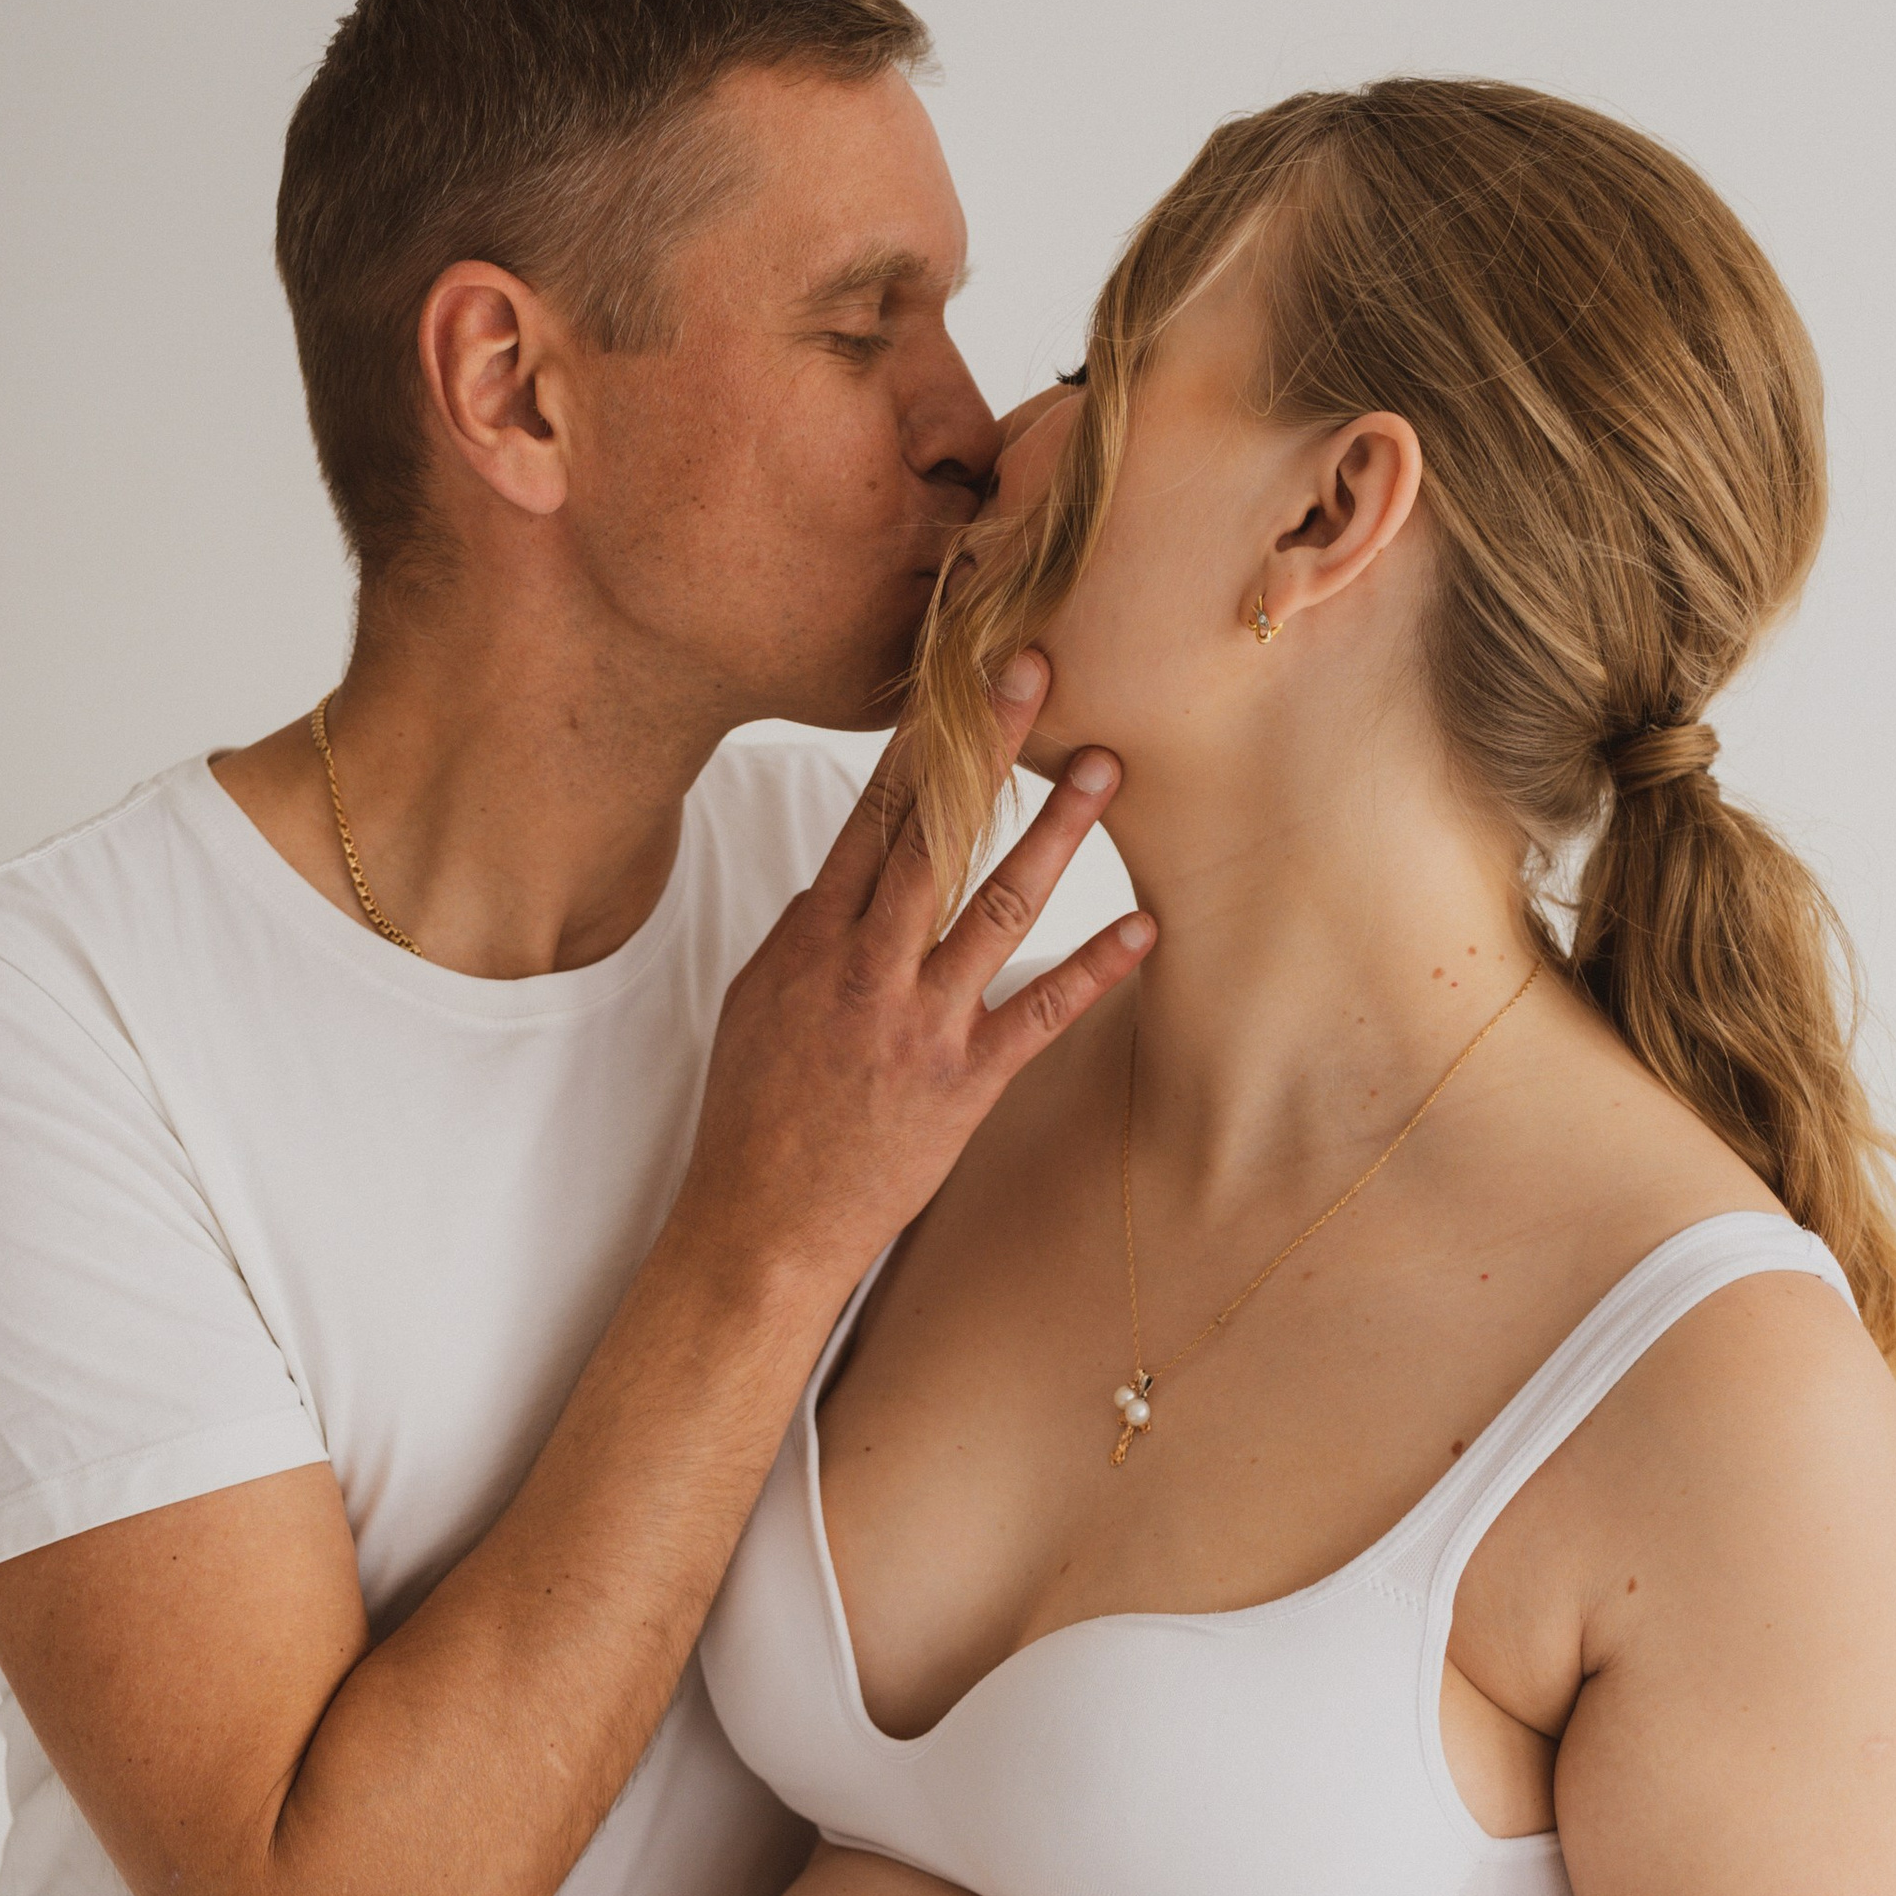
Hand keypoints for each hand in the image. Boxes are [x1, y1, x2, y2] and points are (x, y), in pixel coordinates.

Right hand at [676, 648, 1150, 1296]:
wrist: (760, 1226)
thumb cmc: (753, 1118)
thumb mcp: (755, 1005)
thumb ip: (807, 936)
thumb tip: (845, 881)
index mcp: (810, 940)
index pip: (868, 816)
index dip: (916, 740)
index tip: (953, 672)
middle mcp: (866, 968)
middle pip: (934, 833)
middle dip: (985, 745)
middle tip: (1033, 669)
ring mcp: (918, 1024)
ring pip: (995, 906)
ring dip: (1057, 832)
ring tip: (1103, 768)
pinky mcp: (962, 1083)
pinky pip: (1039, 1014)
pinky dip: (1093, 970)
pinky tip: (1142, 927)